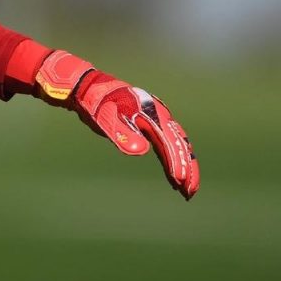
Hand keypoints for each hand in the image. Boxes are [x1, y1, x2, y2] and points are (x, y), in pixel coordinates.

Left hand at [35, 50, 199, 199]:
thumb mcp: (107, 119)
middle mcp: (158, 114)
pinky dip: (173, 159)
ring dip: (183, 165)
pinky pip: (168, 143)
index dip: (175, 160)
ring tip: (187, 189)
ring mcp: (156, 117)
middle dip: (187, 167)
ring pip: (177, 144)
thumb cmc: (98, 103)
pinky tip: (173, 175)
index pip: (169, 140)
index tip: (180, 180)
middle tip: (190, 192)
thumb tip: (141, 151)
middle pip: (180, 143)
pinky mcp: (151, 123)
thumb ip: (123, 133)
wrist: (90, 88)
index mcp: (151, 112)